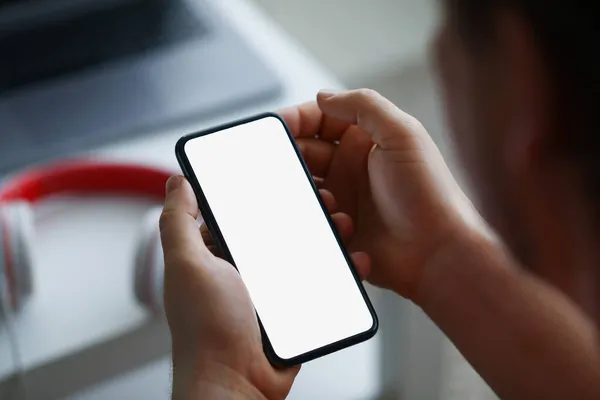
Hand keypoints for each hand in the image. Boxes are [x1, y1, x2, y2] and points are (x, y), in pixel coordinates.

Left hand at [159, 176, 370, 398]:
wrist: (238, 384)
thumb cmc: (207, 330)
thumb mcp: (188, 265)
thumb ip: (178, 222)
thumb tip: (177, 182)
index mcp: (215, 256)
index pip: (240, 214)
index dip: (262, 194)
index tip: (287, 178)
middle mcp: (242, 271)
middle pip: (277, 230)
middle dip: (303, 213)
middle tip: (325, 201)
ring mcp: (270, 291)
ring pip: (303, 254)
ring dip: (326, 238)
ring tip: (343, 226)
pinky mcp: (293, 310)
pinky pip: (319, 284)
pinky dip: (338, 271)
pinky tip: (353, 260)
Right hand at [279, 89, 482, 298]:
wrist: (439, 252)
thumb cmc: (429, 193)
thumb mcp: (402, 134)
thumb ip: (364, 105)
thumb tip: (323, 96)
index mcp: (364, 139)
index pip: (319, 119)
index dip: (295, 119)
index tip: (274, 127)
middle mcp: (351, 166)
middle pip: (304, 152)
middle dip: (294, 160)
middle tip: (290, 171)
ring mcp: (345, 198)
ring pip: (304, 188)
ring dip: (310, 195)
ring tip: (332, 205)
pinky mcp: (340, 228)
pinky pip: (313, 220)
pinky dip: (322, 221)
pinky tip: (347, 227)